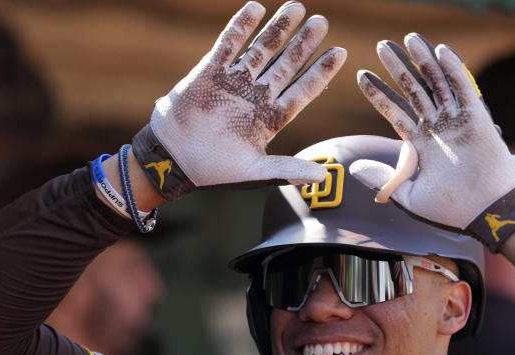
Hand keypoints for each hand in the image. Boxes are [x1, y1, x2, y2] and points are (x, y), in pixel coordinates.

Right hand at [147, 1, 345, 186]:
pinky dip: (241, 26)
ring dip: (279, 28)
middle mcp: (257, 95)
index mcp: (271, 117)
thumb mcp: (256, 172)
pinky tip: (257, 8)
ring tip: (297, 8)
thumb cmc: (215, 170)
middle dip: (304, 43)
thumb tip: (323, 178)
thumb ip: (288, 169)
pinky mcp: (211, 71)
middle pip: (287, 64)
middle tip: (322, 22)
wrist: (175, 160)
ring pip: (262, 49)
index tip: (339, 53)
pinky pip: (228, 43)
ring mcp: (235, 81)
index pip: (303, 90)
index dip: (320, 72)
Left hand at [350, 34, 514, 229]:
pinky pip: (464, 88)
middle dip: (398, 68)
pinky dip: (454, 69)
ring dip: (423, 61)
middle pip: (414, 90)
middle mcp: (438, 128)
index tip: (361, 75)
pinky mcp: (477, 117)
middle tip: (382, 46)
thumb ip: (383, 180)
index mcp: (421, 145)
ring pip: (437, 84)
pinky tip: (440, 51)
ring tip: (408, 39)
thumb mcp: (409, 197)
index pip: (395, 112)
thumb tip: (354, 168)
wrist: (487, 211)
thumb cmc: (452, 209)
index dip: (379, 94)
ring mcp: (457, 120)